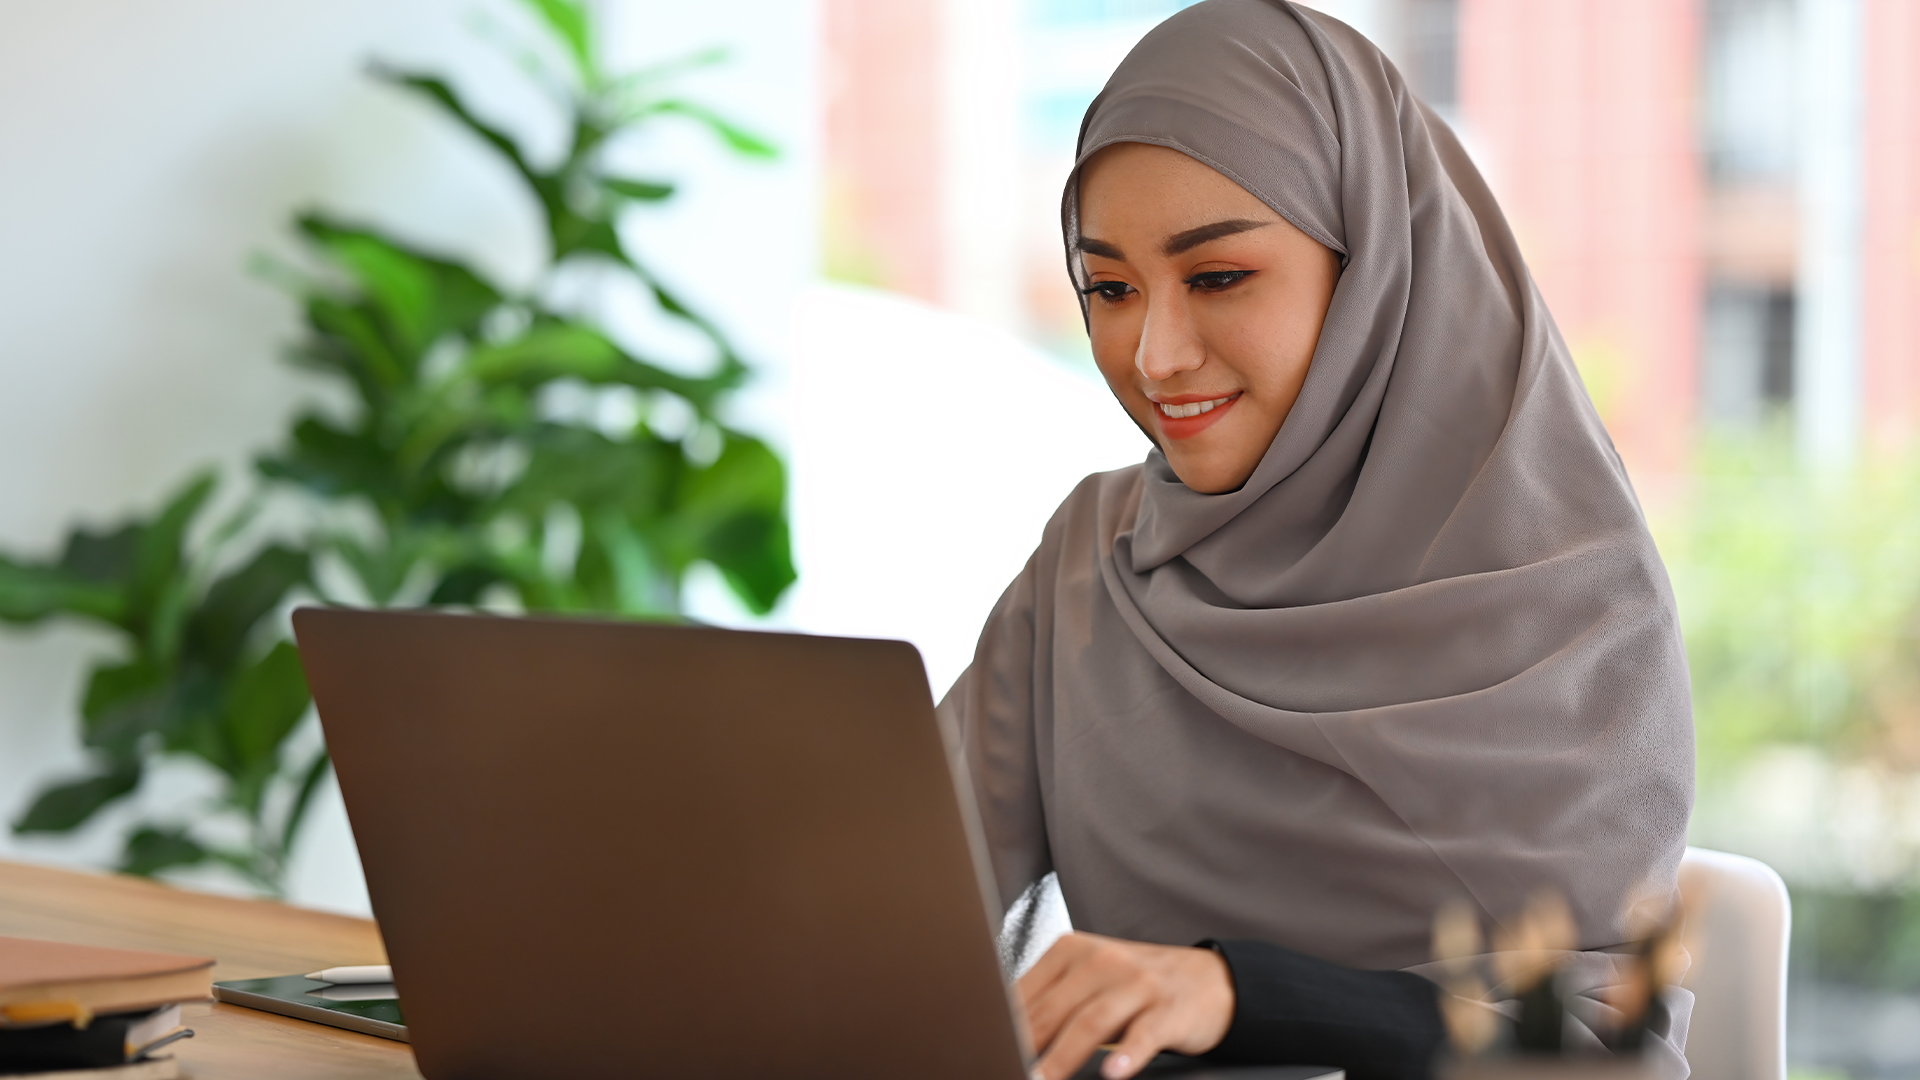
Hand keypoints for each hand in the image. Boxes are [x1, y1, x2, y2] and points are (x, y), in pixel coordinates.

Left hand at [1016, 931, 1234, 1079]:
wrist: (1207, 979)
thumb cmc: (1135, 985)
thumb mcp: (1089, 980)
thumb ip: (1049, 1001)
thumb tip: (1000, 1032)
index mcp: (1072, 950)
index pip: (1026, 993)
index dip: (1001, 1027)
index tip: (984, 1051)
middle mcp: (1103, 960)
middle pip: (1052, 1010)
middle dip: (1024, 1047)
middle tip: (1003, 1068)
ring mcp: (1137, 983)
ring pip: (1090, 1022)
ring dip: (1061, 1058)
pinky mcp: (1168, 1009)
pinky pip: (1144, 1034)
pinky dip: (1127, 1055)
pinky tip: (1113, 1072)